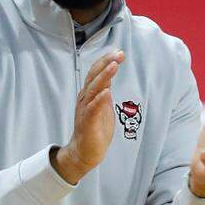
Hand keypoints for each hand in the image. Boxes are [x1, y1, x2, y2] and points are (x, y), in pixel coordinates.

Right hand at [52, 50, 123, 183]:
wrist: (85, 152)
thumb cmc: (95, 128)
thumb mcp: (103, 105)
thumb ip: (104, 90)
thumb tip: (110, 75)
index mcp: (89, 94)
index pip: (96, 73)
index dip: (106, 61)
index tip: (119, 52)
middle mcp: (85, 98)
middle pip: (94, 76)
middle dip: (106, 64)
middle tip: (119, 54)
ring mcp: (85, 110)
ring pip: (93, 89)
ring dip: (103, 77)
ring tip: (113, 66)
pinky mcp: (88, 123)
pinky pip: (92, 109)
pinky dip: (99, 100)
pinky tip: (106, 92)